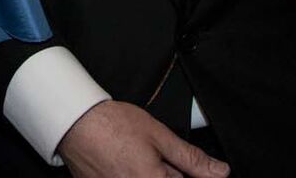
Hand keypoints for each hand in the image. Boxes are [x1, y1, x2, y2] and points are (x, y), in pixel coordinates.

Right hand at [59, 101, 228, 177]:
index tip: (189, 167)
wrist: (75, 122)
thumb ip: (192, 159)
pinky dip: (134, 173)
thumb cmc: (113, 126)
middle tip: (160, 157)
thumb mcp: (160, 137)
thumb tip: (220, 172)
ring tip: (142, 158)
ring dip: (153, 173)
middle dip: (170, 173)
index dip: (191, 174)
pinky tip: (129, 163)